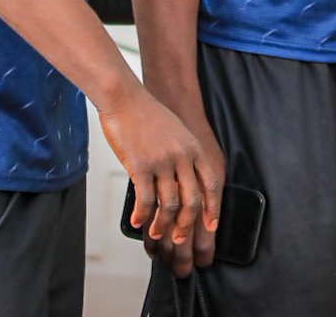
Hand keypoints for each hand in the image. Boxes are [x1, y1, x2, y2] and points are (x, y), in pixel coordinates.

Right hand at [99, 88, 221, 273]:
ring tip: (157, 233)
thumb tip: (181, 182)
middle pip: (192, 200)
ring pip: (169, 204)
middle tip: (180, 239)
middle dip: (187, 225)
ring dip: (163, 224)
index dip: (212, 208)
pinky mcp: (141, 166)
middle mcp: (181, 155)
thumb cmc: (145, 113)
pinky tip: (137, 221)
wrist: (123, 97)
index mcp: (193, 147)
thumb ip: (182, 154)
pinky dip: (143, 215)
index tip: (210, 226)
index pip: (211, 184)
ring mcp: (162, 161)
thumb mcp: (175, 130)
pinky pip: (146, 200)